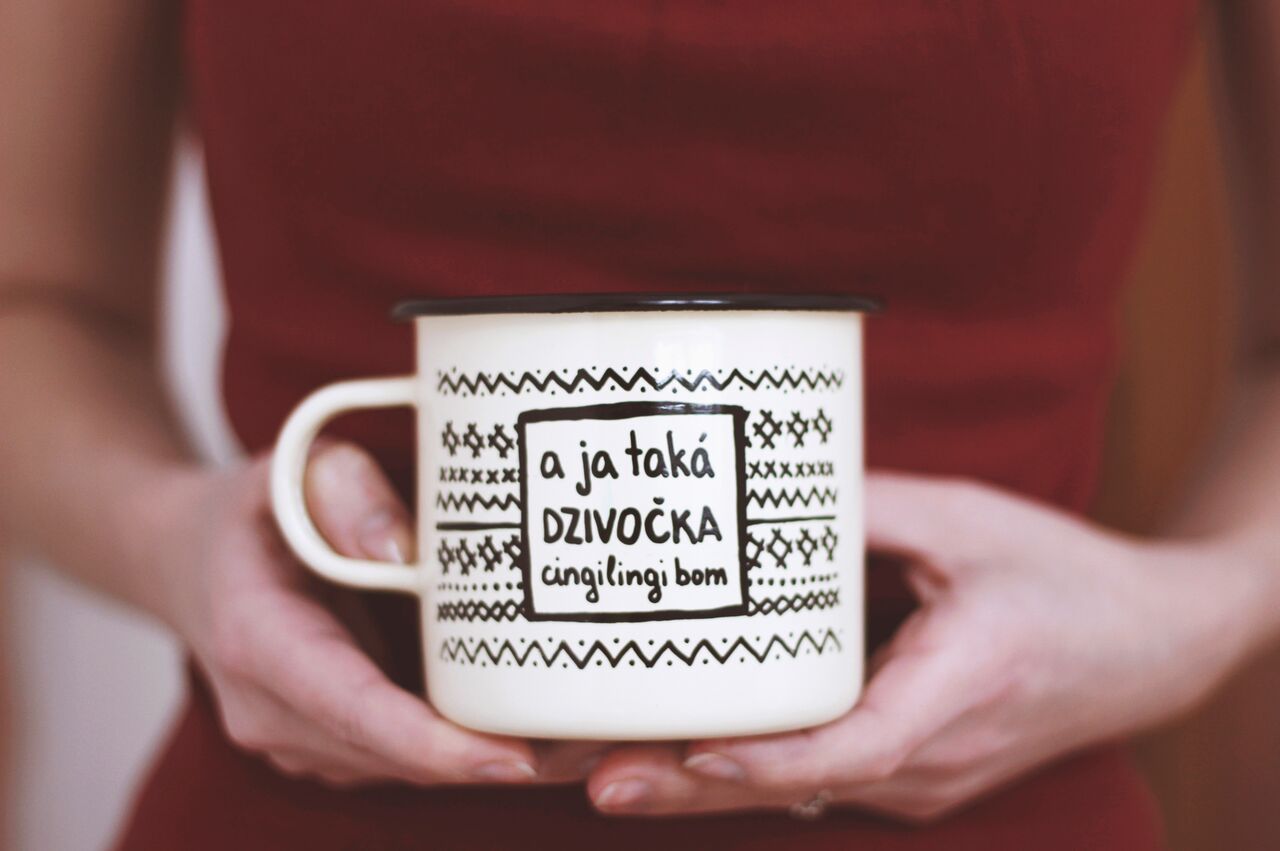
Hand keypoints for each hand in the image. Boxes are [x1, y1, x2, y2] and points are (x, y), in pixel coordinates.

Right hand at [160, 442, 602, 786]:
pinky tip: (542, 729)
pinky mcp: (329, 746)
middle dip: (497, 761)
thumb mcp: (293, 467)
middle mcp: (270, 711)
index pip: (353, 710)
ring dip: (495, 763)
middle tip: (604, 742)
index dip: (437, 746)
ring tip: (594, 737)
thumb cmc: (256, 509)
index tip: (519, 761)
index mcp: (258, 640)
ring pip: (408, 771)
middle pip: (397, 757)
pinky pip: (407, 761)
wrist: (192, 559)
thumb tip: (404, 551)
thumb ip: (344, 489)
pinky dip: (470, 753)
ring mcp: (297, 739)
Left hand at [586, 472, 1261, 821]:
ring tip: (601, 764)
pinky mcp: (912, 769)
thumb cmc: (1065, 577)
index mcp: (959, 689)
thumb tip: (761, 483)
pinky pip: (820, 775)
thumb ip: (864, 503)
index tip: (692, 752)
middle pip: (800, 785)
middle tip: (590, 777)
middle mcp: (935, 757)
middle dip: (691, 788)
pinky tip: (680, 747)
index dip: (768, 760)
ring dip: (706, 782)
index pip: (855, 749)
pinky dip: (748, 766)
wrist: (1153, 643)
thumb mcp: (966, 518)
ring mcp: (923, 777)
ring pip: (801, 788)